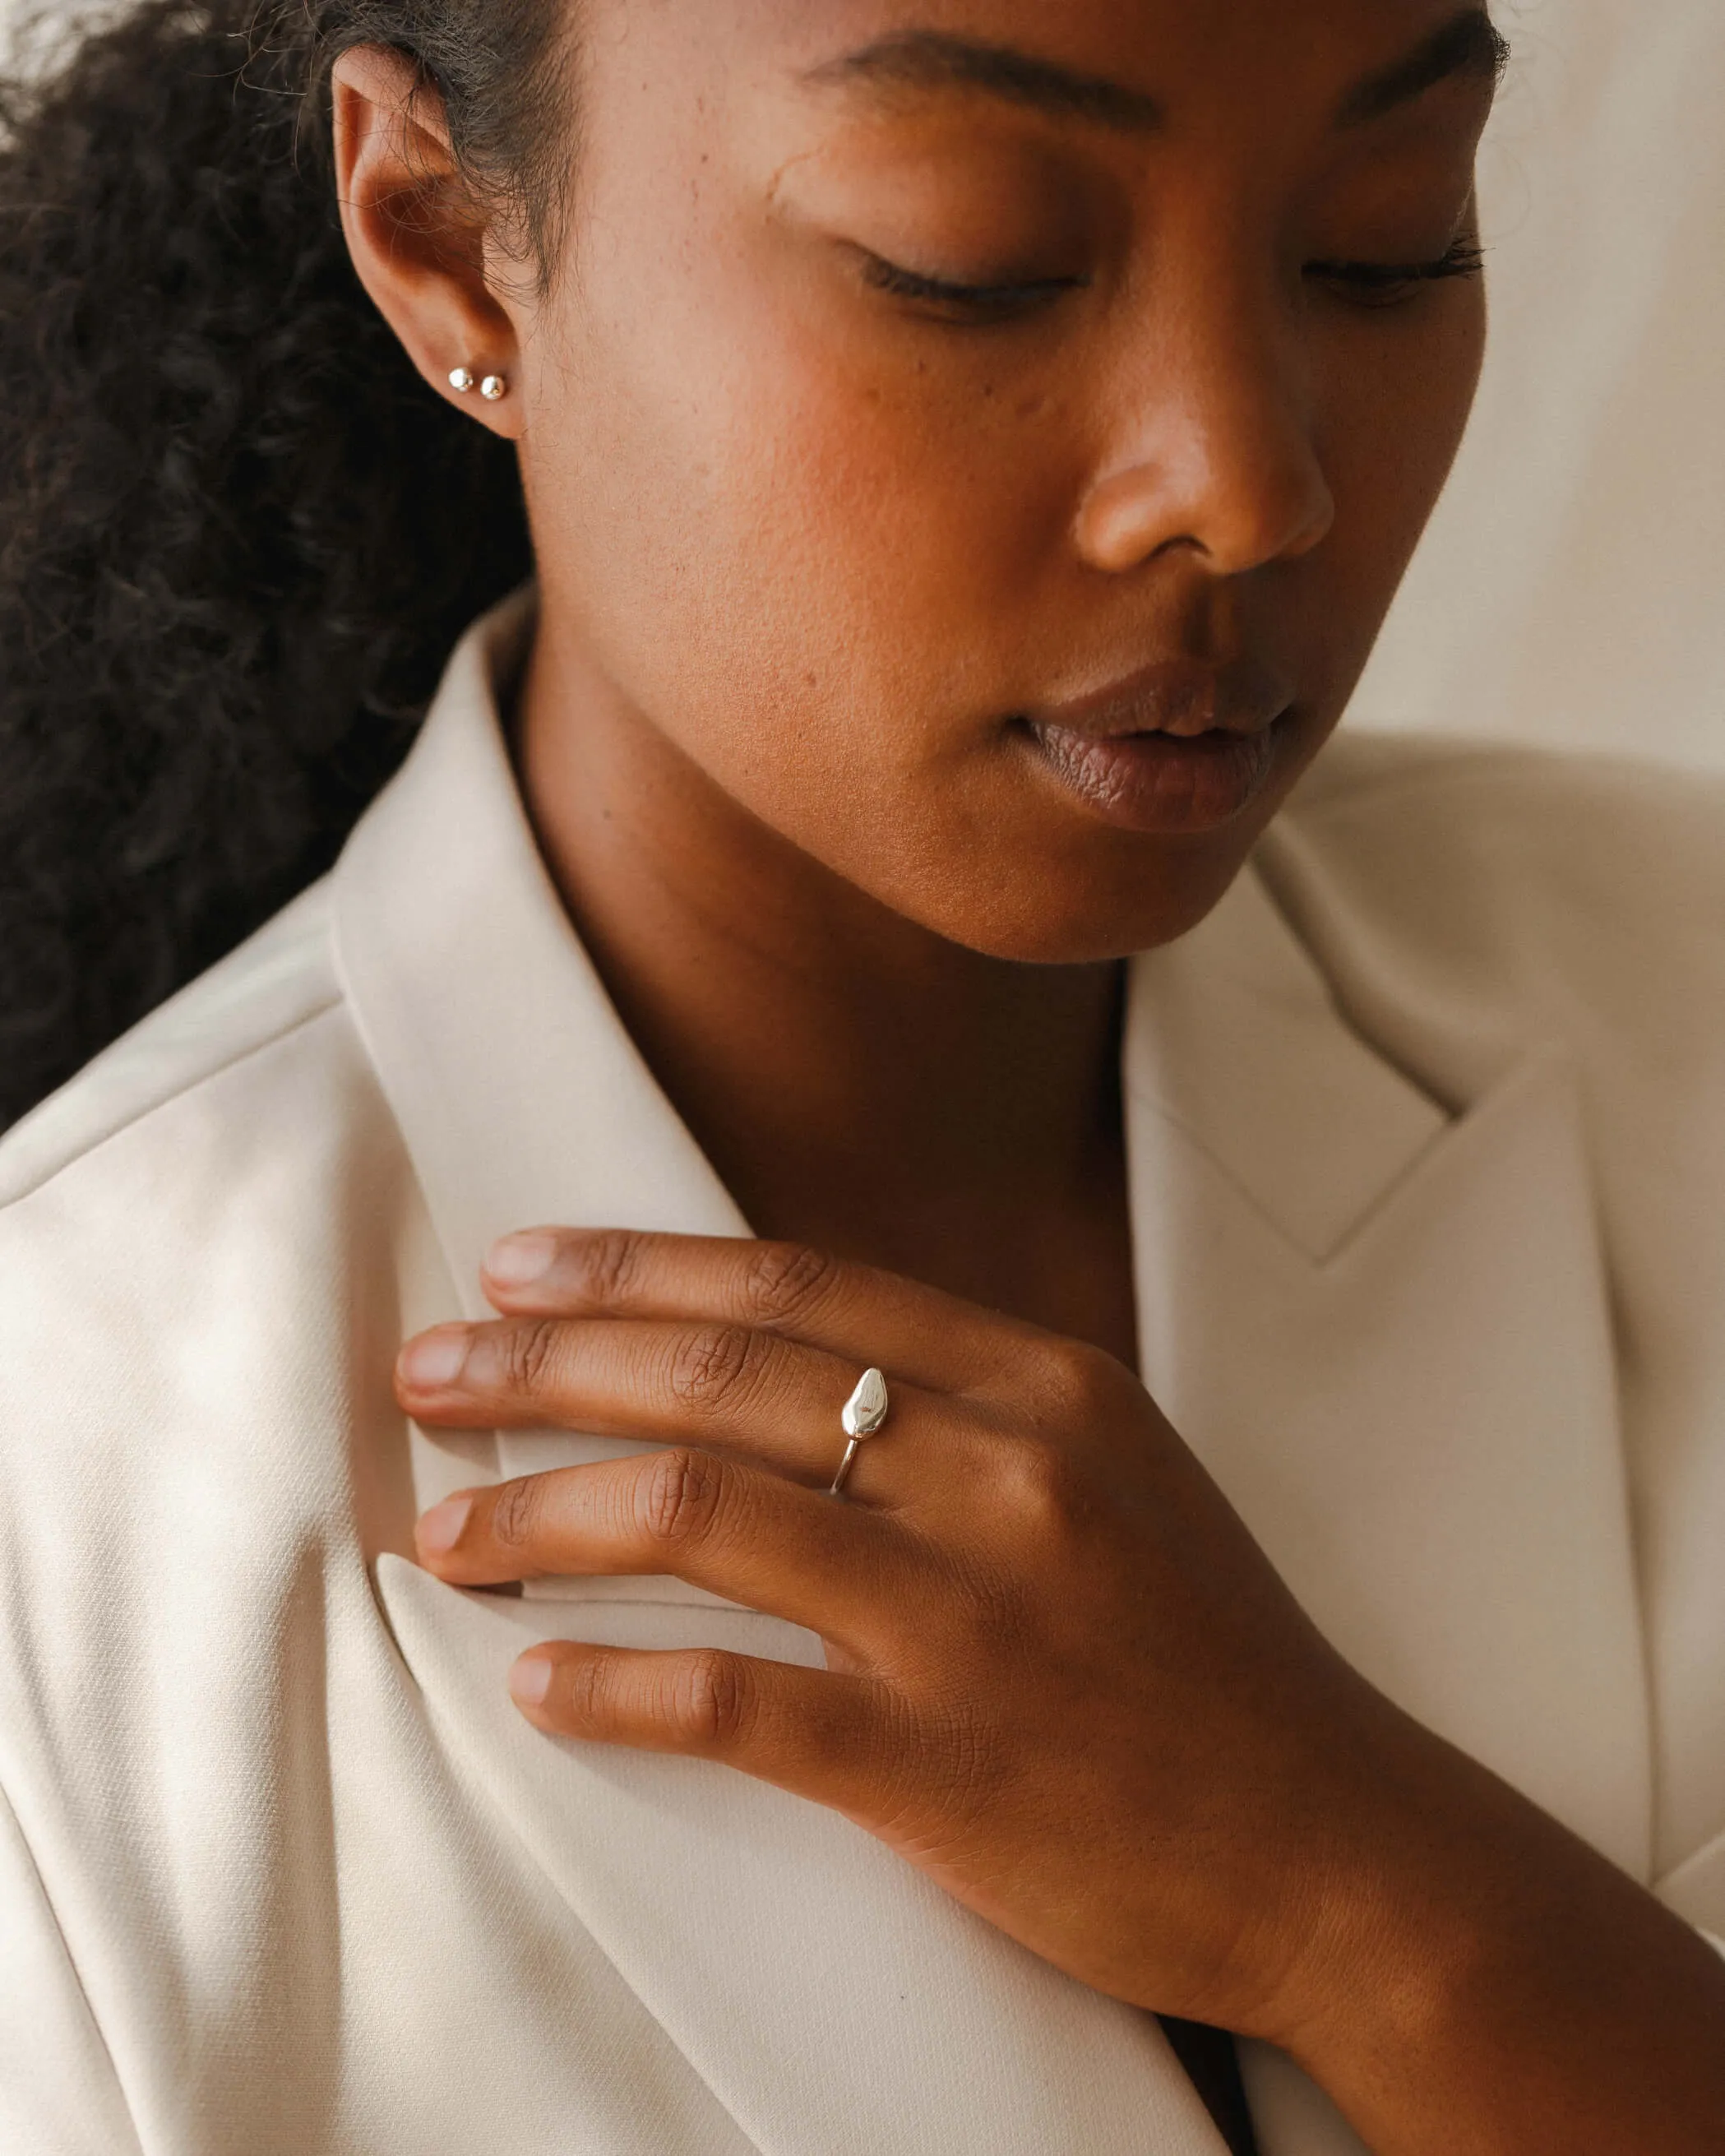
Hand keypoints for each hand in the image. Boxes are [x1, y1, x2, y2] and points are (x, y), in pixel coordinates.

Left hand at [397, 1229, 1724, 2152]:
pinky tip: (541, 1685)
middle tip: (432, 1370)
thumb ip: (966, 1399)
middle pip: (721, 1375)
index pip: (792, 1288)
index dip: (633, 1267)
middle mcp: (1002, 1470)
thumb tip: (780, 1357)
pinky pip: (736, 1702)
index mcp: (1041, 1383)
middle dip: (546, 1361)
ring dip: (543, 1513)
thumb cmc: (1207, 1654)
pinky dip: (618, 1686)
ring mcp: (973, 1614)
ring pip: (700, 1514)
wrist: (1340, 1844)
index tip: (518, 1266)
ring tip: (446, 1530)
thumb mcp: (1114, 1466)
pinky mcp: (945, 1763)